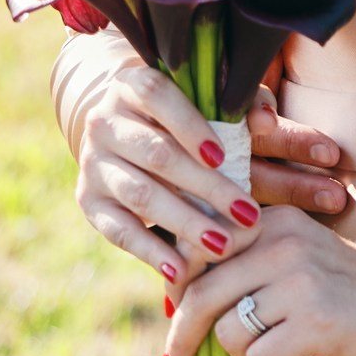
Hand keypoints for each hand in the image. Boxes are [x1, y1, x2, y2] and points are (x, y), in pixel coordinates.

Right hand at [65, 65, 343, 283]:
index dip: (189, 127)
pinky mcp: (89, 201)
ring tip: (223, 245)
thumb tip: (266, 121)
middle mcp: (104, 121)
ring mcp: (93, 163)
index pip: (157, 96)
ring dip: (185, 222)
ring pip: (140, 194)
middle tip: (247, 215)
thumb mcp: (209, 101)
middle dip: (206, 187)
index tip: (222, 157)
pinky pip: (118, 230)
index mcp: (133, 85)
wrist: (124, 133)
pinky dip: (150, 252)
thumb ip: (244, 104)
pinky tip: (180, 270)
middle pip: (156, 154)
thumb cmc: (183, 116)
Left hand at [165, 206, 355, 355]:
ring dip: (242, 353)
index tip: (175, 315)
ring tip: (273, 348)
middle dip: (182, 335)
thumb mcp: (291, 255)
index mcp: (272, 218)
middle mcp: (282, 241)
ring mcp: (300, 280)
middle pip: (200, 293)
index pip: (198, 248)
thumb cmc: (339, 288)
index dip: (178, 286)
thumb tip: (175, 298)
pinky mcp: (317, 321)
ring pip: (228, 331)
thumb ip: (243, 262)